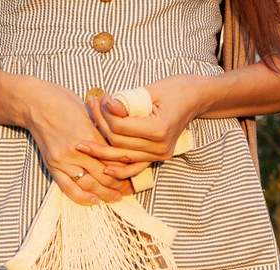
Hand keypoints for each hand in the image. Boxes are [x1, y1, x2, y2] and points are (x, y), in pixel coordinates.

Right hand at [21, 82, 135, 204]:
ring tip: (116, 197)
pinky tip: (94, 200)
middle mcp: (78, 150)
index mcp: (91, 135)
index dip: (127, 169)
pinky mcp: (53, 166)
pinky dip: (83, 198)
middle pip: (105, 174)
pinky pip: (69, 188)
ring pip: (90, 184)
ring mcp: (64, 160)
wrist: (36, 104)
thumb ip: (102, 133)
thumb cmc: (64, 103)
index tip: (135, 173)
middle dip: (120, 184)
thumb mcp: (90, 113)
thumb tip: (118, 149)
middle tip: (130, 189)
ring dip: (105, 193)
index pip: (115, 159)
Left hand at [75, 74, 206, 177]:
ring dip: (102, 148)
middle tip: (90, 109)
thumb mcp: (150, 90)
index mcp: (159, 129)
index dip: (105, 114)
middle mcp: (160, 147)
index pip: (120, 128)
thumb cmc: (174, 89)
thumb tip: (107, 105)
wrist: (195, 99)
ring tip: (83, 140)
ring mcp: (159, 155)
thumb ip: (128, 101)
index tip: (100, 99)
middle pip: (118, 143)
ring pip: (122, 156)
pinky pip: (134, 168)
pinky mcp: (157, 157)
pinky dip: (119, 170)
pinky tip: (104, 168)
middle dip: (99, 127)